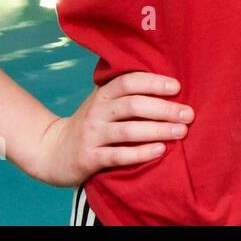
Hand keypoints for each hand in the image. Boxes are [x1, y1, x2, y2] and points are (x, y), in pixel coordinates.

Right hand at [29, 72, 193, 186]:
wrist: (52, 151)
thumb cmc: (91, 124)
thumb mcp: (103, 103)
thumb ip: (127, 94)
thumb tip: (170, 85)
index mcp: (103, 94)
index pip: (129, 82)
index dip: (153, 82)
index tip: (177, 87)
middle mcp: (97, 112)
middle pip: (133, 105)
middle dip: (164, 109)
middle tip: (188, 114)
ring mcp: (92, 135)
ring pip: (128, 131)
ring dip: (158, 130)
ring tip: (181, 132)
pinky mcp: (89, 158)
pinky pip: (117, 155)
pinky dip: (140, 153)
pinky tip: (159, 151)